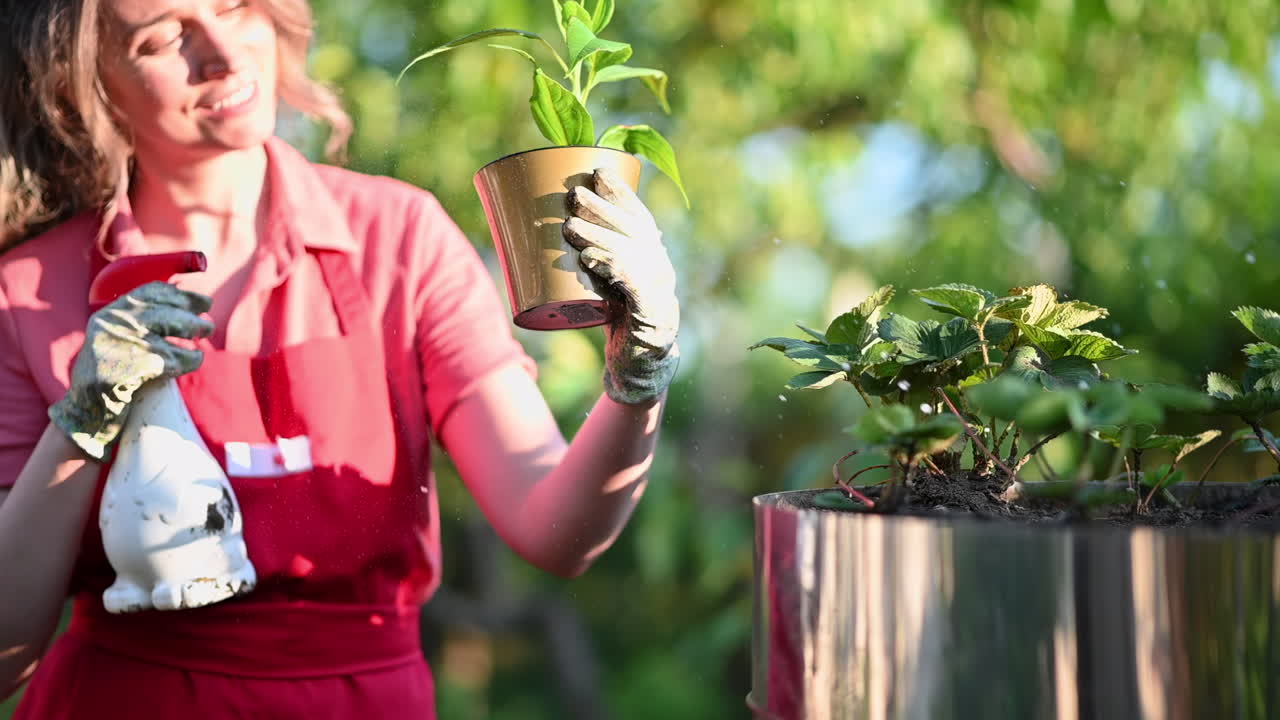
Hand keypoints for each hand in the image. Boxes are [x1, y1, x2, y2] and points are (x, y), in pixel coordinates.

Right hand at [49, 282, 213, 458]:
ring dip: (195, 330)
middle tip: (208, 325)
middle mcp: (114, 324)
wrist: (87, 408)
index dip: (182, 296)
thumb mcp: (114, 339)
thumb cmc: (109, 374)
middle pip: (164, 310)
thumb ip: (138, 321)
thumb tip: (185, 307)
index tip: (203, 302)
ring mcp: (122, 343)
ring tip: (205, 336)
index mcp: (111, 314)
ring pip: (172, 328)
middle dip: (191, 315)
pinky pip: (174, 358)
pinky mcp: (134, 367)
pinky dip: (190, 359)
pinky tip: (195, 360)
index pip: (151, 293)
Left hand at [563, 168, 679, 404]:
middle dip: (601, 208)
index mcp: (651, 254)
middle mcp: (659, 266)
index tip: (596, 170)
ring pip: (628, 253)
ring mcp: (658, 290)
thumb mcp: (604, 281)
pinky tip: (590, 259)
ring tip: (570, 227)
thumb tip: (541, 229)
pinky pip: (633, 285)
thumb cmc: (616, 318)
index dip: (620, 190)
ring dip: (597, 236)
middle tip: (572, 195)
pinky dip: (611, 268)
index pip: (638, 214)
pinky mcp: (651, 314)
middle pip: (631, 229)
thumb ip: (589, 256)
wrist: (639, 365)